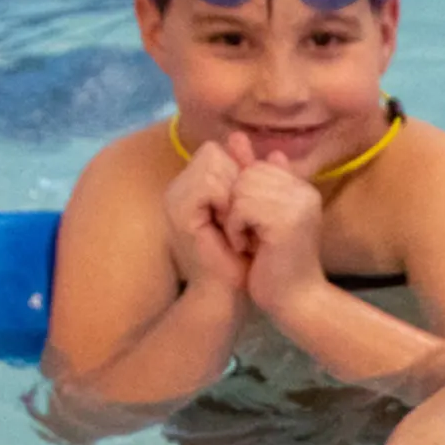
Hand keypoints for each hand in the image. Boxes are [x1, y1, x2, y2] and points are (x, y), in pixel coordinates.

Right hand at [161, 135, 251, 297]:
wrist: (228, 294)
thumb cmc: (243, 258)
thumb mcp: (254, 211)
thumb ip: (256, 180)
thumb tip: (270, 150)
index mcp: (192, 187)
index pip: (215, 151)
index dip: (238, 171)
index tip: (248, 206)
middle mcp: (178, 189)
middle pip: (212, 152)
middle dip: (236, 179)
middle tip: (241, 217)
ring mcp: (174, 199)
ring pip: (211, 163)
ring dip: (233, 191)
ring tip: (236, 223)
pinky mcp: (179, 212)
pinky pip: (209, 182)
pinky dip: (227, 200)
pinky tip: (230, 226)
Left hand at [226, 138, 329, 311]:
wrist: (295, 302)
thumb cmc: (275, 264)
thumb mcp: (261, 215)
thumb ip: (252, 178)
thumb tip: (236, 138)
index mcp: (301, 187)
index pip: (258, 167)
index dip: (242, 196)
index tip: (250, 225)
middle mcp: (304, 191)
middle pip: (248, 175)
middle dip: (237, 205)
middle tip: (247, 235)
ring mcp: (298, 204)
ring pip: (243, 189)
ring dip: (235, 218)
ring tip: (248, 241)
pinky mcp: (286, 221)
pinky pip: (242, 206)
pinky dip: (236, 228)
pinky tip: (248, 247)